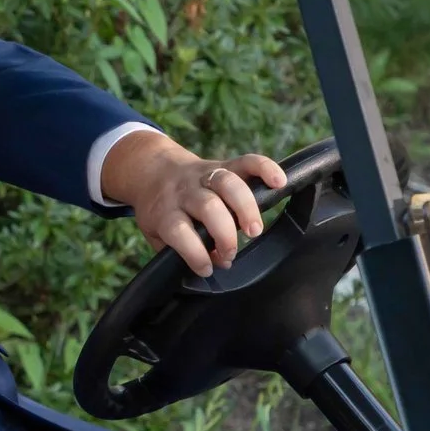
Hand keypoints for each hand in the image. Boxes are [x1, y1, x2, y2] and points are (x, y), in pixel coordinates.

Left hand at [99, 131, 287, 277]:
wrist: (150, 169)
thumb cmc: (159, 210)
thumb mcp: (156, 233)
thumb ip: (178, 250)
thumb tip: (214, 267)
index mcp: (166, 211)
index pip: (178, 231)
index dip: (194, 253)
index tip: (207, 268)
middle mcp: (185, 191)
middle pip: (208, 206)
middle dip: (225, 233)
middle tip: (231, 253)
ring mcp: (204, 175)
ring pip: (228, 183)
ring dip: (246, 208)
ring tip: (255, 230)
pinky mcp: (222, 164)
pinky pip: (246, 161)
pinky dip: (265, 168)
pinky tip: (279, 182)